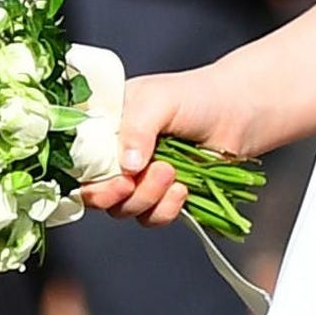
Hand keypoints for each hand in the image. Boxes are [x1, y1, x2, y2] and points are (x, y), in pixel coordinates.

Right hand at [78, 65, 256, 227]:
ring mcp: (139, 178)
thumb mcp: (158, 100)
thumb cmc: (197, 97)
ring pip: (123, 208)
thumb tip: (127, 166)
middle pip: (94, 191)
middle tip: (132, 180)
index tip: (109, 173)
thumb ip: (137, 129)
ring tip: (170, 171)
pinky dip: (165, 209)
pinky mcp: (163, 196)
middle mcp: (115, 155)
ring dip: (146, 197)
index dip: (84, 175)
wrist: (240, 113)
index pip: (75, 159)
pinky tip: (182, 189)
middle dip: (113, 193)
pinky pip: (151, 217)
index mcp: (103, 127)